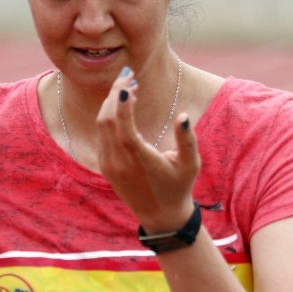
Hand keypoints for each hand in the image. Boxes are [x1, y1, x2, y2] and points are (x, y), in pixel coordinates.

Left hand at [96, 66, 199, 231]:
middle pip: (108, 120)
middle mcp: (120, 163)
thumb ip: (187, 140)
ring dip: (112, 103)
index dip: (123, 106)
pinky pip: (101, 134)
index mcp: (141, 162)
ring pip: (102, 125)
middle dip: (116, 94)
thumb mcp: (191, 165)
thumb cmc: (179, 187)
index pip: (125, 130)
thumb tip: (184, 116)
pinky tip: (123, 106)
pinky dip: (109, 115)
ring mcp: (109, 164)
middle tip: (130, 76)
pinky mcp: (105, 165)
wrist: (160, 215)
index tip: (128, 85)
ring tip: (130, 87)